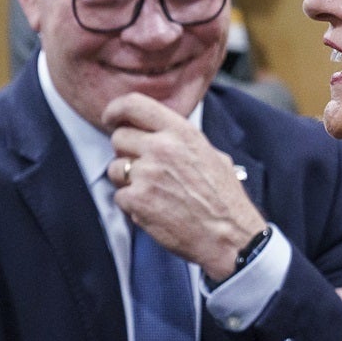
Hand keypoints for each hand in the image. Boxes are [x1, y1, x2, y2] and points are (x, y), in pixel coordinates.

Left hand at [104, 93, 265, 279]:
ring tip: (152, 193)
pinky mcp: (137, 200)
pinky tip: (154, 210)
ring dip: (127, 181)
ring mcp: (147, 174)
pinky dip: (132, 205)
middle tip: (142, 168)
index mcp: (181, 132)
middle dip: (126, 153)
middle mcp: (162, 148)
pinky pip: (119, 196)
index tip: (111, 119)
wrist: (229, 236)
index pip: (134, 104)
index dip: (116, 110)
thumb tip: (161, 133)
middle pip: (119, 138)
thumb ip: (182, 140)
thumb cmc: (224, 199)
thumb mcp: (212, 155)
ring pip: (116, 168)